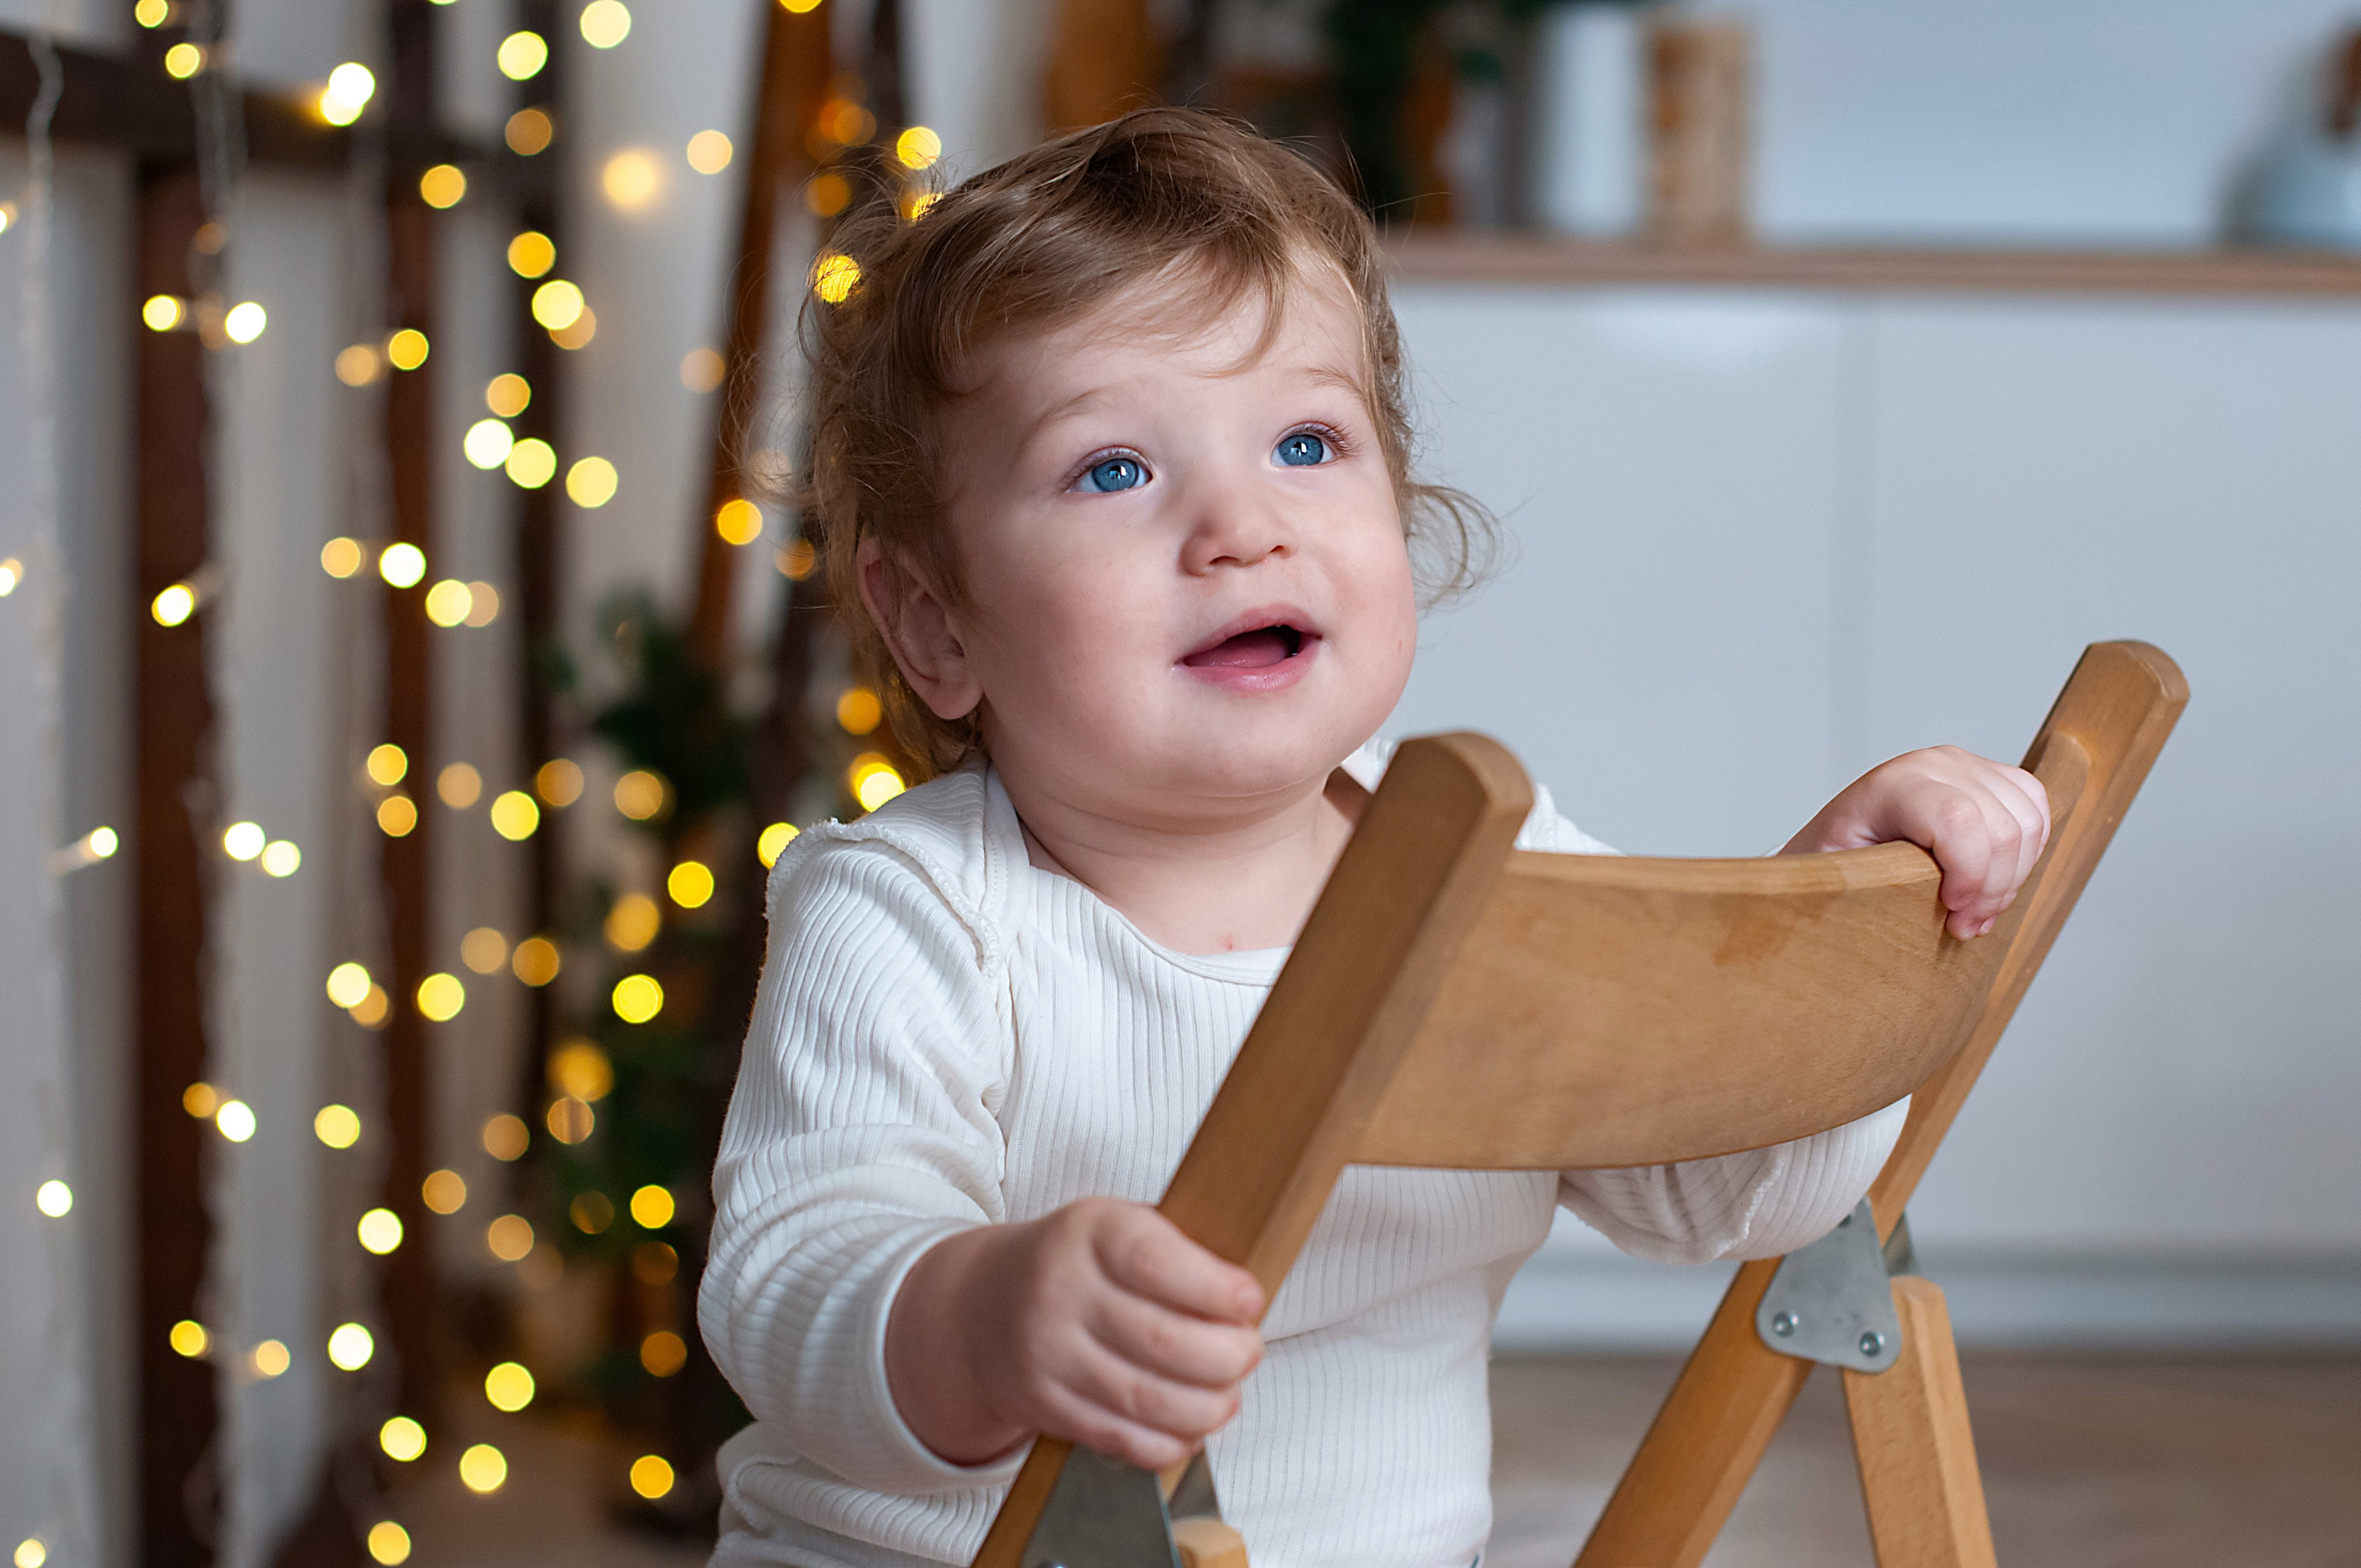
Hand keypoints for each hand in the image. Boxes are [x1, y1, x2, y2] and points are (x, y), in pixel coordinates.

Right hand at [885, 1197, 1264, 1469]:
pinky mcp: (1044, 1406)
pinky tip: (1191, 1428)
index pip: (1157, 1263)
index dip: (1216, 1290)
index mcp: (1090, 1231)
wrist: (981, 1304)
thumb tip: (1248, 1299)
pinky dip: (1168, 1442)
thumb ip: (1179, 1250)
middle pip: (1162, 1340)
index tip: (1251, 1301)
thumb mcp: (1118, 1225)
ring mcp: (1048, 1354)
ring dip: (1208, 1406)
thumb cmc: (1078, 1262)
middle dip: (1227, 1356)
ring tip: (1228, 1394)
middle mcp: (1061, 1291)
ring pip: (1146, 1398)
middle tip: (1248, 1352)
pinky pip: (1119, 1437)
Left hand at [1782, 746, 2050, 938]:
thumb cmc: (1835, 865)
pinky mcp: (1992, 778)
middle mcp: (1935, 764)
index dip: (1969, 873)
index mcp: (1892, 785)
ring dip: (2011, 881)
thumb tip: (1915, 909)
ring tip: (1976, 912)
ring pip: (2028, 825)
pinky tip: (1994, 883)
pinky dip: (2026, 858)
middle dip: (1992, 891)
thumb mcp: (1838, 879)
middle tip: (1964, 926)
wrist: (1838, 843)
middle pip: (2002, 828)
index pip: (1957, 818)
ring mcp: (1967, 766)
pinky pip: (2037, 814)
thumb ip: (1872, 885)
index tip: (1954, 913)